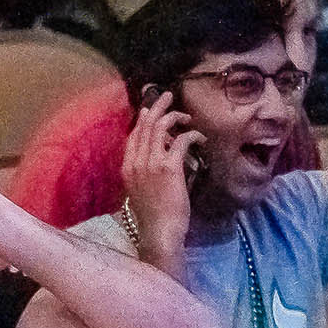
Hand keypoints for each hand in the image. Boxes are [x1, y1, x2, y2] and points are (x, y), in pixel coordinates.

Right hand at [121, 90, 201, 271]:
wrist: (159, 232)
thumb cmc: (153, 218)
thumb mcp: (140, 193)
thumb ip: (144, 175)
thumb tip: (158, 162)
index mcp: (127, 169)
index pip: (133, 136)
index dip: (141, 120)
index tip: (148, 110)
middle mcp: (136, 162)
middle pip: (145, 126)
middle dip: (157, 107)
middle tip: (167, 96)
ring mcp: (151, 164)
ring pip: (160, 128)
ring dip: (174, 116)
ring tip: (185, 113)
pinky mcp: (169, 167)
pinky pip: (181, 141)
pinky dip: (191, 135)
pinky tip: (199, 137)